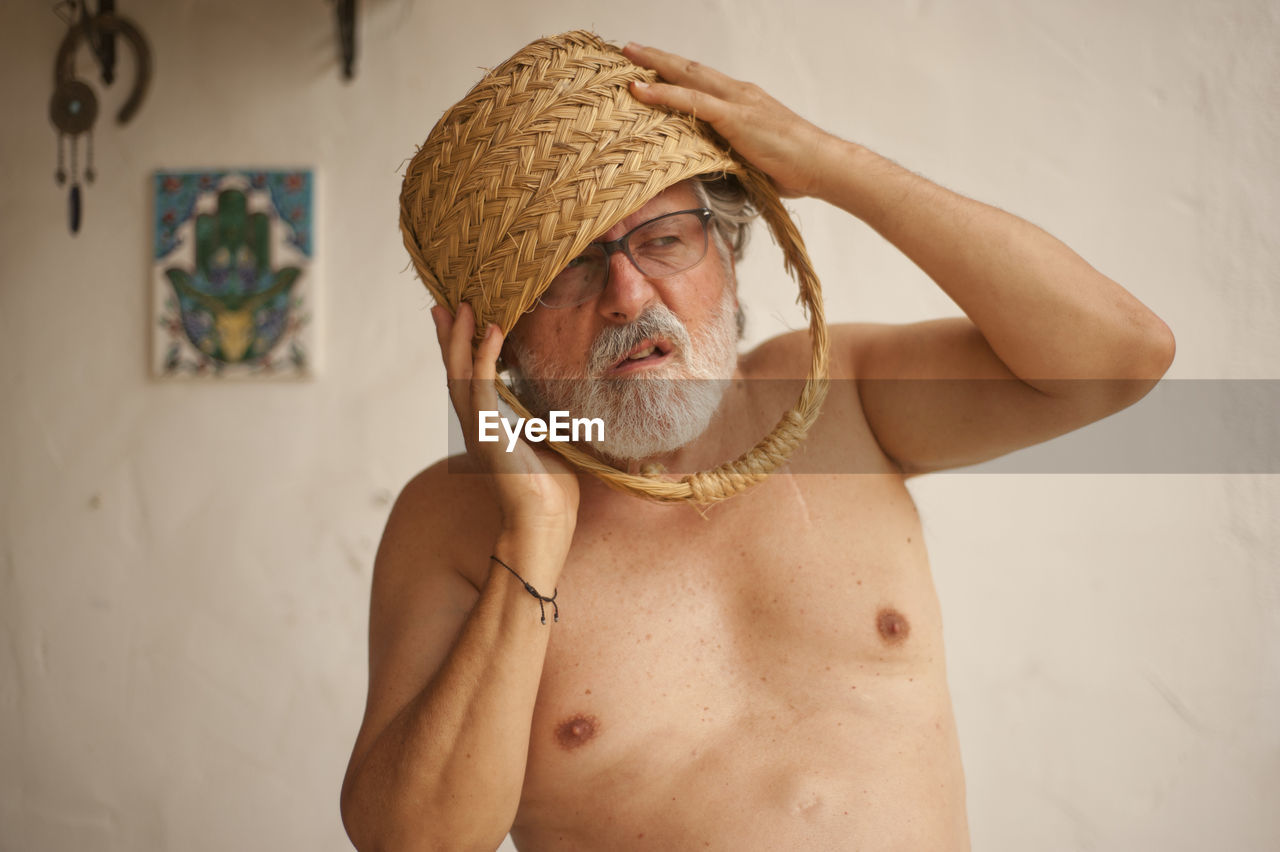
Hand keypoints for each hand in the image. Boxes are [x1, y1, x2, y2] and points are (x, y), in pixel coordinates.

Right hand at [431, 303, 579, 551]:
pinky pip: (482, 386)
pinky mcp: (488, 434)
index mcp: (485, 429)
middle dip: (448, 336)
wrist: (546, 522)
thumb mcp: (546, 443)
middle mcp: (474, 427)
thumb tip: (557, 405)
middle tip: (443, 303)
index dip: (458, 350)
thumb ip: (541, 422)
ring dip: (460, 338)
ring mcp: (477, 430)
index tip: (455, 318)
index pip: (466, 381)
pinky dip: (484, 357)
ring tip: (462, 307)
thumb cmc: (550, 491)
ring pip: (460, 374)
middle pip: (453, 372)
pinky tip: (491, 331)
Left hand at [623, 43, 838, 198]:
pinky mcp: (736, 117)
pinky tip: (641, 90)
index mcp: (743, 101)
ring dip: (656, 65)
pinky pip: (693, 101)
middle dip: (658, 58)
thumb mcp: (754, 158)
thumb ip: (732, 153)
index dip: (675, 72)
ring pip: (688, 76)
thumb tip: (713, 166)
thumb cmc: (793, 166)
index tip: (650, 67)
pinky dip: (665, 94)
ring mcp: (738, 102)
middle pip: (690, 69)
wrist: (820, 164)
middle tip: (630, 48)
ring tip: (628, 57)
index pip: (702, 80)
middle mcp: (739, 93)